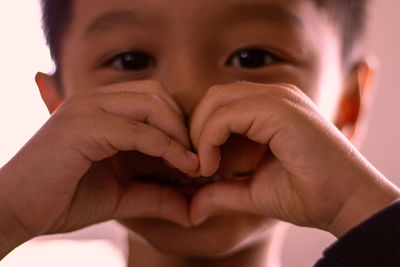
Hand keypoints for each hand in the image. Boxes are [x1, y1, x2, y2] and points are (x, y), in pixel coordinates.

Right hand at [0, 80, 197, 247]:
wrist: (13, 211)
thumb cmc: (63, 198)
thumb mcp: (120, 195)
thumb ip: (155, 195)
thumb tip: (191, 210)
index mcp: (100, 108)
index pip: (154, 99)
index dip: (180, 125)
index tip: (196, 156)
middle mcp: (94, 100)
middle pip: (158, 94)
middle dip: (183, 124)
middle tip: (196, 157)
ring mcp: (87, 109)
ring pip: (152, 104)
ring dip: (178, 133)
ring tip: (192, 163)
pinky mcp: (83, 126)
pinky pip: (138, 130)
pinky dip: (166, 147)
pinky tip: (181, 165)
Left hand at [189, 82, 399, 236]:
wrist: (345, 203)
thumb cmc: (306, 195)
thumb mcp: (252, 191)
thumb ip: (221, 192)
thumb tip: (193, 207)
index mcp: (271, 108)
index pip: (221, 104)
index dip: (201, 131)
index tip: (199, 167)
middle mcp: (275, 96)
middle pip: (214, 97)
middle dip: (195, 129)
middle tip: (196, 164)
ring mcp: (278, 99)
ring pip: (216, 101)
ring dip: (200, 134)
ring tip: (203, 167)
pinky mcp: (279, 110)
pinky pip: (226, 116)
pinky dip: (209, 140)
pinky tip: (211, 167)